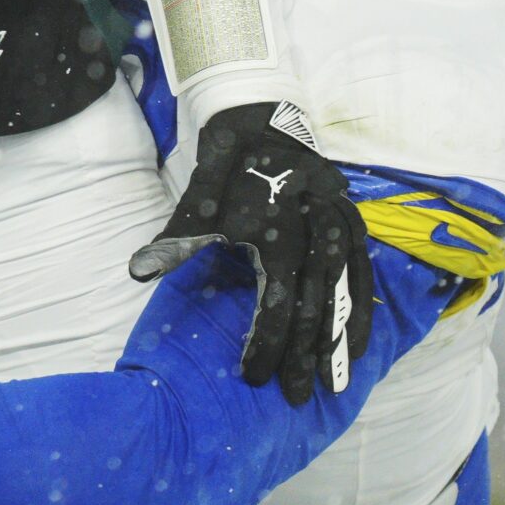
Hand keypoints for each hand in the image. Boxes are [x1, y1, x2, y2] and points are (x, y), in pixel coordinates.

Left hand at [130, 102, 371, 405]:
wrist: (260, 106)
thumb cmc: (227, 156)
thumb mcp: (199, 192)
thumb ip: (179, 235)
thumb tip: (139, 273)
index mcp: (278, 221)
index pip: (277, 295)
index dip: (267, 338)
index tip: (254, 377)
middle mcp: (315, 223)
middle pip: (317, 299)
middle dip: (306, 352)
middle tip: (294, 397)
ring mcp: (338, 218)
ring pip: (347, 287)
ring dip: (342, 336)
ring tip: (337, 383)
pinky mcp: (350, 216)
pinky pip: (364, 267)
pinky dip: (363, 305)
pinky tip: (360, 341)